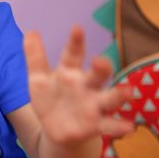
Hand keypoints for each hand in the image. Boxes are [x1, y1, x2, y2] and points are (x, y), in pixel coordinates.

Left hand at [23, 26, 132, 144]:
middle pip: (97, 74)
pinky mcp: (96, 125)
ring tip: (128, 91)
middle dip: (101, 67)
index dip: (75, 42)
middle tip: (100, 62)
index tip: (77, 28)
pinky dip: (119, 126)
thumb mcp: (38, 79)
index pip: (73, 54)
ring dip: (119, 95)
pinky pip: (109, 125)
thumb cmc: (50, 98)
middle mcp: (86, 85)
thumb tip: (30, 31)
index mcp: (69, 71)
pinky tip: (129, 127)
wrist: (57, 129)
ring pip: (109, 98)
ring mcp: (93, 105)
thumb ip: (35, 57)